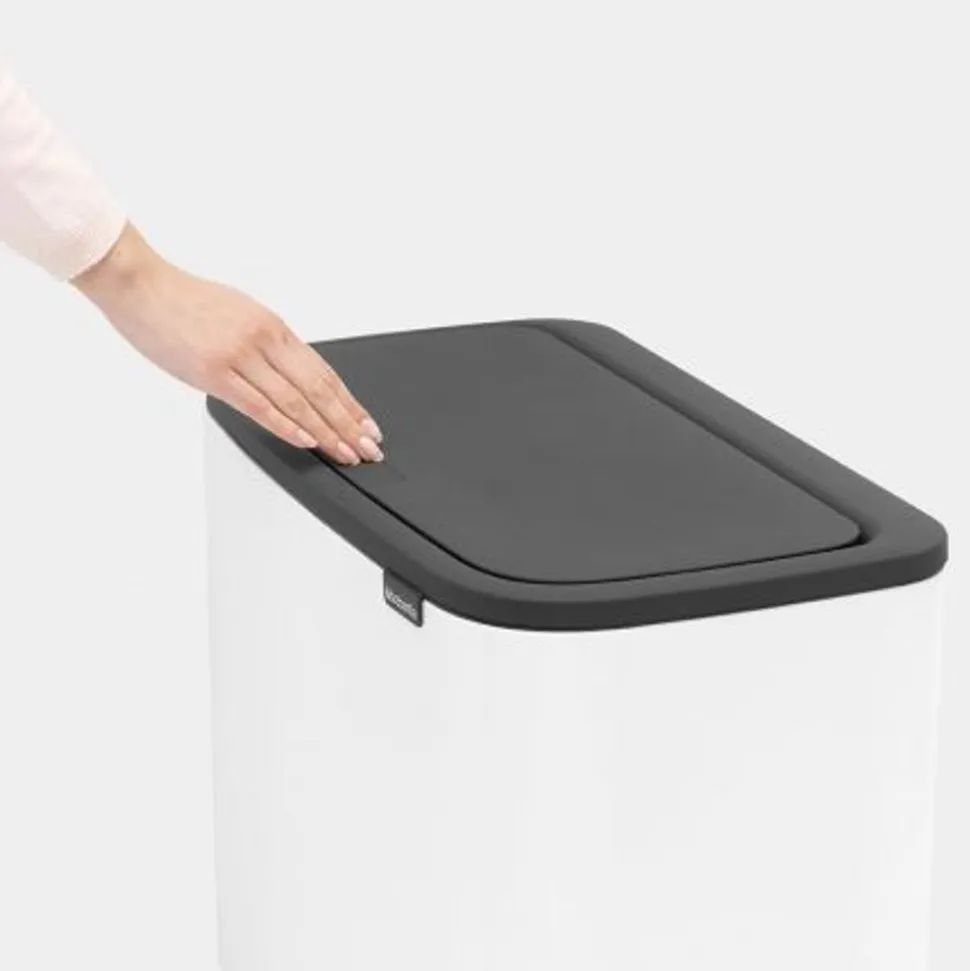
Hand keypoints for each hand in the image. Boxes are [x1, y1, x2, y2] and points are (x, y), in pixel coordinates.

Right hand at [72, 223, 382, 464]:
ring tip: (346, 452)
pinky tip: (306, 440)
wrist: (141, 285)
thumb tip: (291, 375)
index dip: (350, 403)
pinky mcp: (214, 371)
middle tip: (369, 448)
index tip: (367, 425)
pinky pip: (258, 405)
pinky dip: (286, 426)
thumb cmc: (184, 301)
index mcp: (274, 327)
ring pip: (295, 401)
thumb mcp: (240, 315)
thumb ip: (267, 346)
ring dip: (326, 432)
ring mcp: (240, 355)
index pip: (324, 373)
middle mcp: (264, 340)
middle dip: (348, 423)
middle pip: (319, 390)